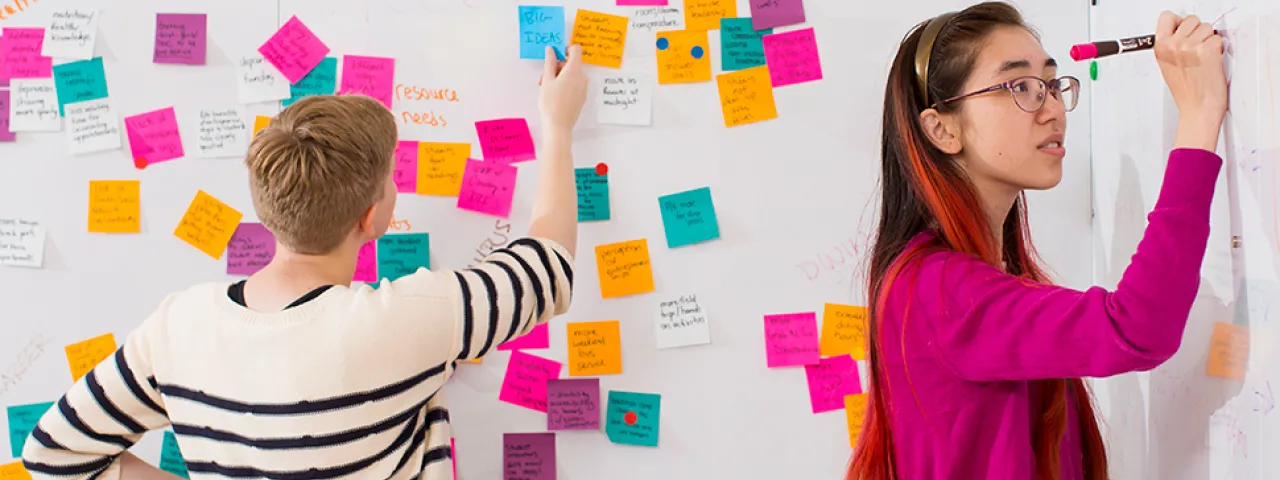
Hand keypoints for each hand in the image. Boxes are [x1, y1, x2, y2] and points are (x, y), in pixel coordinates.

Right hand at [539, 44, 587, 133]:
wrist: (558, 126)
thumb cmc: (552, 104)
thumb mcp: (547, 80)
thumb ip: (550, 62)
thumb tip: (551, 50)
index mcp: (574, 70)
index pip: (576, 49)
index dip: (565, 49)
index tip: (555, 54)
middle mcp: (582, 77)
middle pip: (572, 63)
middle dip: (558, 66)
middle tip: (545, 75)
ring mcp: (583, 87)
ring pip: (572, 74)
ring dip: (559, 76)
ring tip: (546, 86)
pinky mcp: (581, 96)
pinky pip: (574, 84)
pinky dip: (565, 84)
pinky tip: (554, 93)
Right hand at [1155, 11, 1226, 149]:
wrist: (1198, 107)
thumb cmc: (1185, 90)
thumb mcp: (1167, 65)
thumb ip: (1170, 45)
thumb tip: (1181, 30)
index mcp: (1160, 47)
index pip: (1167, 17)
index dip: (1178, 22)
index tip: (1183, 30)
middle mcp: (1174, 44)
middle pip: (1190, 19)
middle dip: (1197, 31)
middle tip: (1196, 48)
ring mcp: (1191, 46)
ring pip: (1206, 27)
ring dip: (1209, 39)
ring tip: (1204, 57)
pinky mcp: (1208, 50)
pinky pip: (1218, 38)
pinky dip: (1219, 48)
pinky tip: (1212, 61)